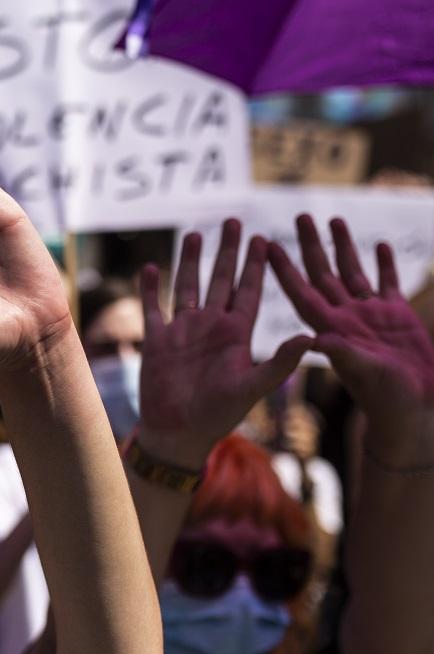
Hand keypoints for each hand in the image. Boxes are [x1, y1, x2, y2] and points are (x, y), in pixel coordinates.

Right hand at [137, 220, 311, 467]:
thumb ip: (280, 362)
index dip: (256, 265)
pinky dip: (150, 288)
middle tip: (234, 220)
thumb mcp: (253, 388)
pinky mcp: (157, 340)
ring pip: (188, 286)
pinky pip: (153, 307)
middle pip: (220, 280)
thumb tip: (311, 338)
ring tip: (196, 233)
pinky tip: (151, 267)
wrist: (178, 433)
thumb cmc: (219, 415)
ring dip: (191, 261)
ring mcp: (183, 331)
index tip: (264, 238)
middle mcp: (211, 326)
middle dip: (227, 251)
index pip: (249, 291)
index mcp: (237, 334)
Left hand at [270, 215, 433, 461]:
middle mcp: (346, 317)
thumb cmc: (386, 398)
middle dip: (311, 246)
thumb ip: (343, 354)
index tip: (268, 245)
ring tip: (333, 219)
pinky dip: (383, 263)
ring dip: (343, 246)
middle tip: (299, 216)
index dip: (285, 269)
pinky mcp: (397, 315)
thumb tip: (315, 339)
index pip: (301, 292)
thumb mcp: (363, 374)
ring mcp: (370, 314)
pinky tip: (377, 243)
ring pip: (352, 271)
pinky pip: (387, 282)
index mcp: (331, 328)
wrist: (413, 409)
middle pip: (323, 273)